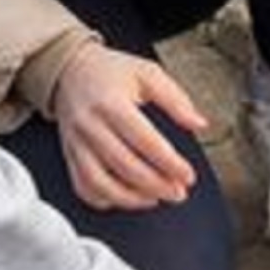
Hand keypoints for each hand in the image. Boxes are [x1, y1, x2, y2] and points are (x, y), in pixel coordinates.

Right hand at [51, 42, 209, 210]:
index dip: (169, 162)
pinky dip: (105, 200)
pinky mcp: (70, 155)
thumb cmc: (111, 72)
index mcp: (111, 102)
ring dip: (131, 198)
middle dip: (156, 185)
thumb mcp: (148, 73)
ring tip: (156, 199)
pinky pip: (83, 187)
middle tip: (178, 192)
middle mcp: (91, 125)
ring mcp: (77, 143)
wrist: (70, 70)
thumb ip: (176, 100)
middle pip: (124, 165)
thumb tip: (199, 124)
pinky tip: (127, 198)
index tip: (188, 175)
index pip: (144, 140)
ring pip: (100, 183)